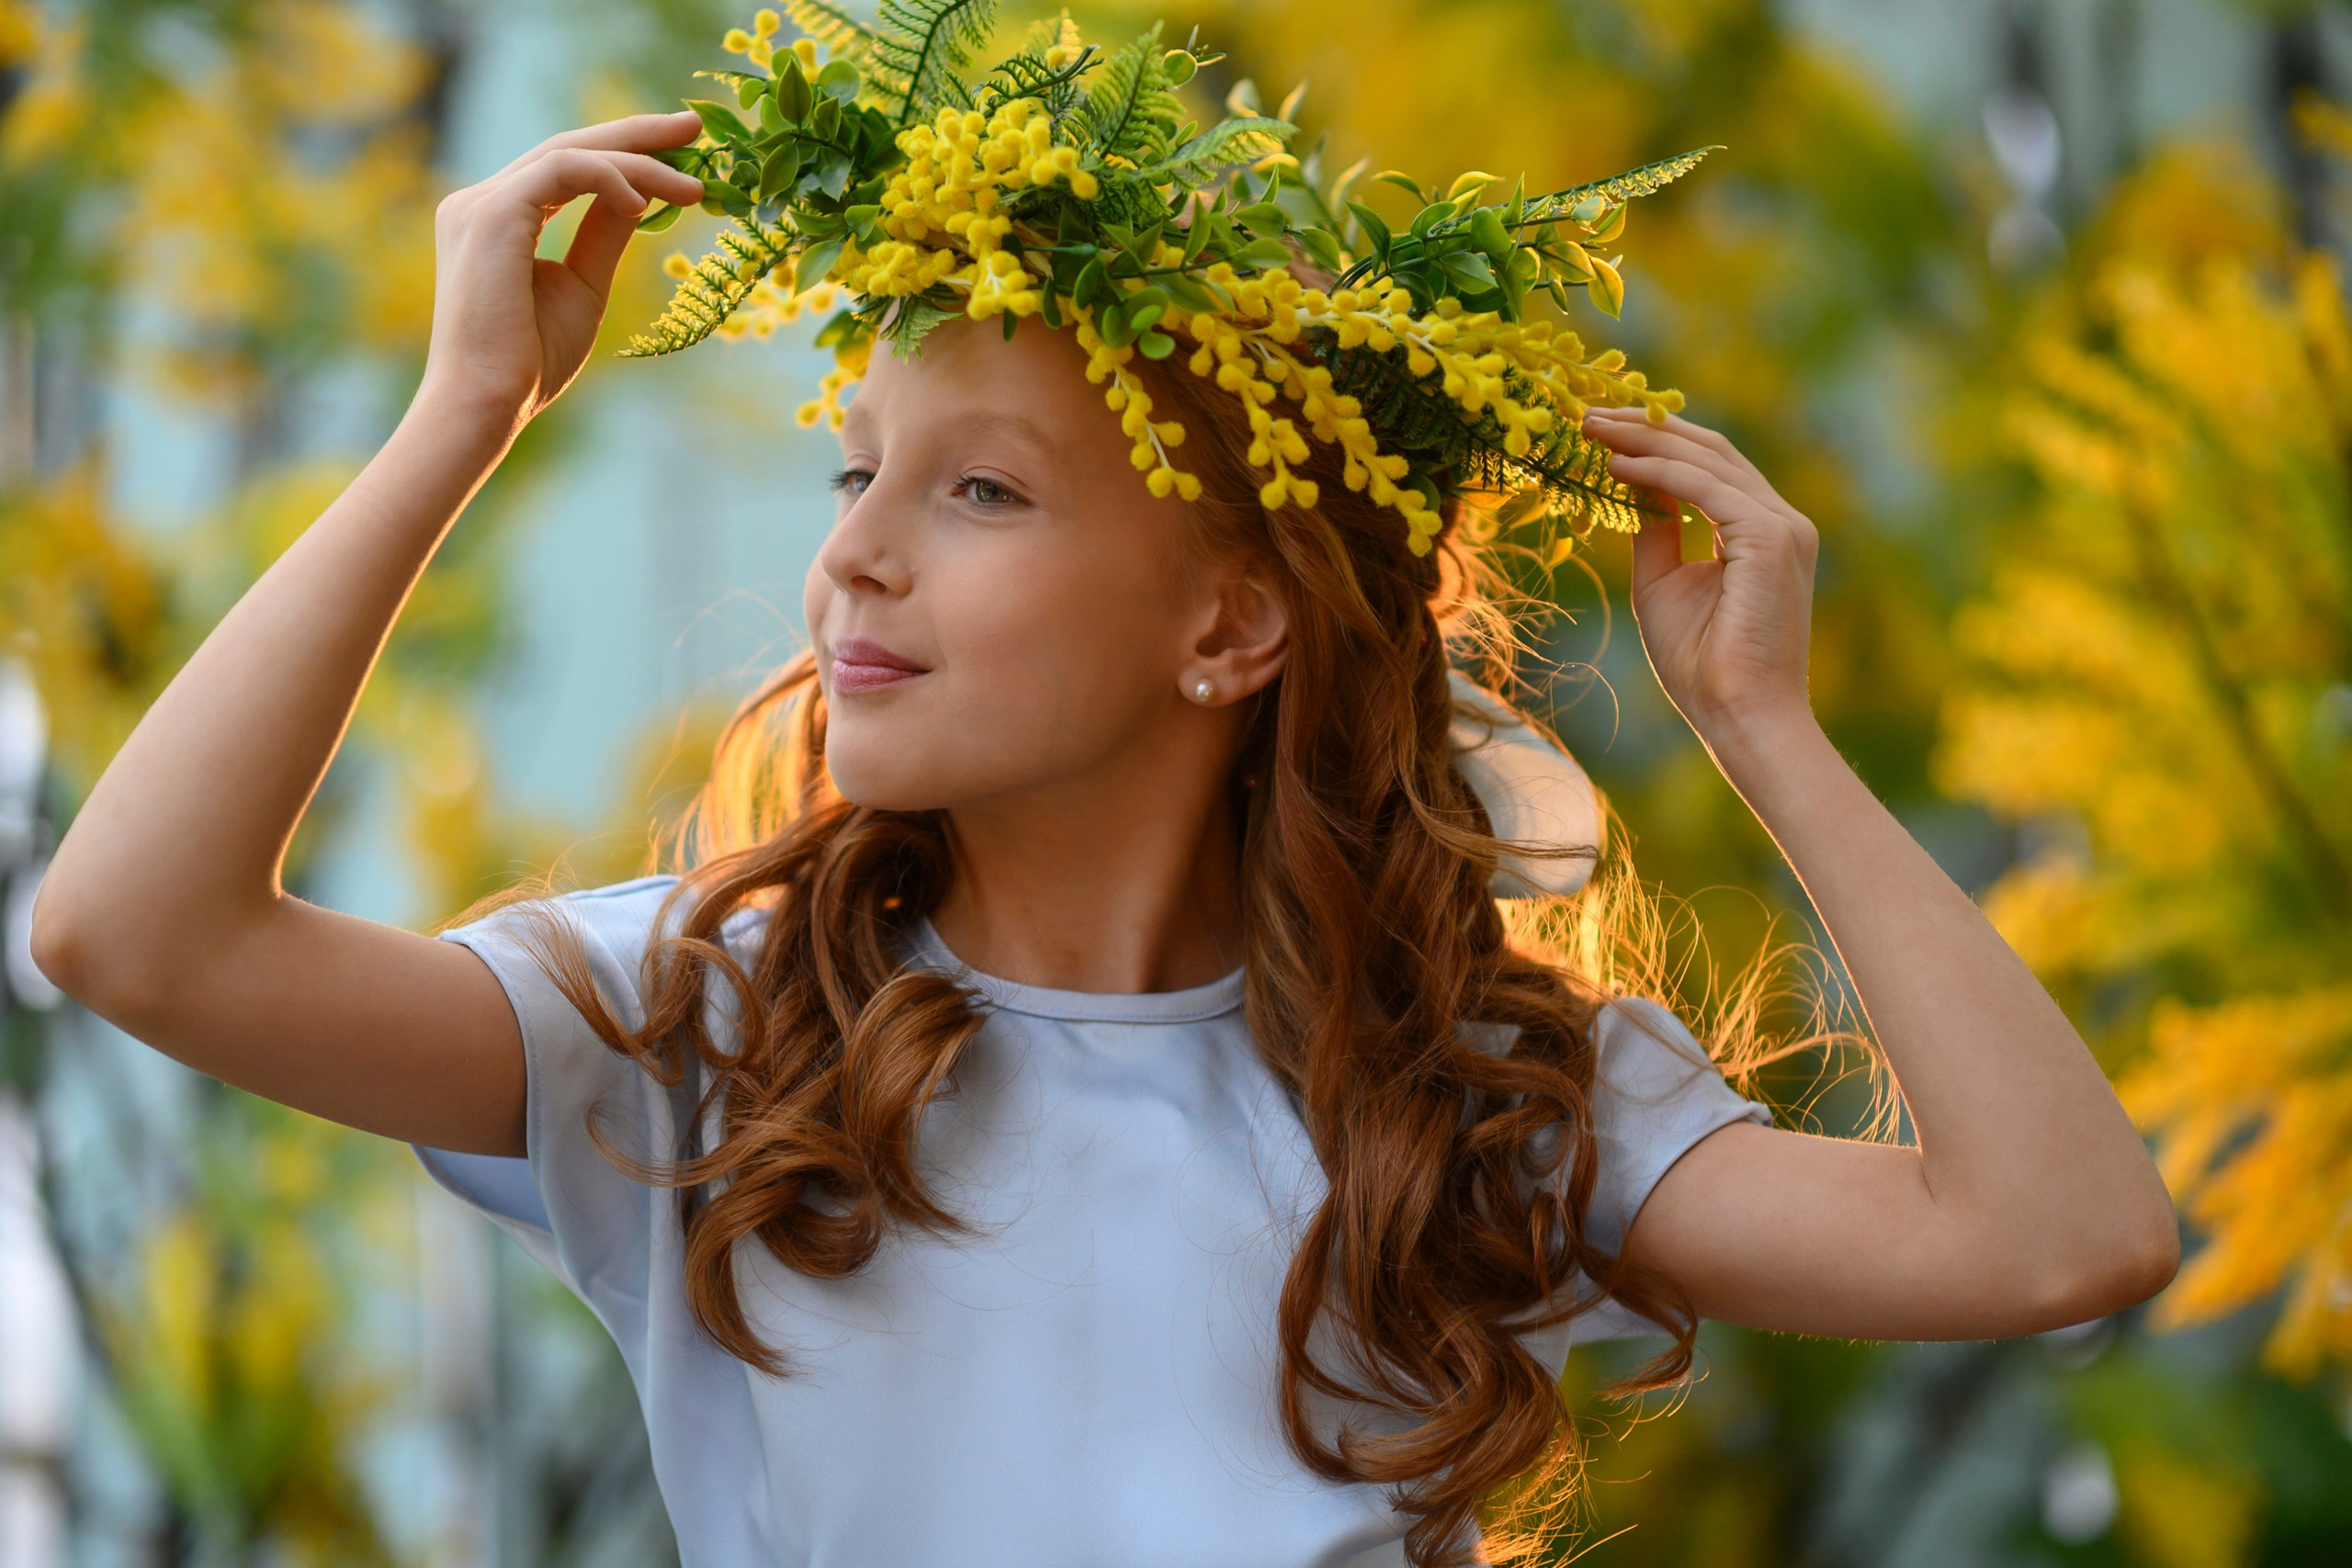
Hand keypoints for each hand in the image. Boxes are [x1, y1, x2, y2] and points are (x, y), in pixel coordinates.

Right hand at [417, 112, 704, 429]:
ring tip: (691, 185)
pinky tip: (644, 203)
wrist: (489, 401)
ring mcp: (481, 204)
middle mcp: (482, 202)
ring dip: (637, 161)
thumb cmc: (531, 361)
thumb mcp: (583, 286)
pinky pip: (562, 170)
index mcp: (498, 220)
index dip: (623, 152)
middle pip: (568, 148)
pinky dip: (610, 177)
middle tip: (693, 126)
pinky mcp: (491, 214)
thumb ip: (604, 235)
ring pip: (570, 154)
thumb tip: (639, 198)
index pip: (566, 168)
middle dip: (636, 134)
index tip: (681, 153)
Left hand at [1581, 408, 1819, 749]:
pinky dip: (1658, 470)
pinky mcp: (1772, 538)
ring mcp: (1784, 526)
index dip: (1656, 442)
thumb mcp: (1664, 584)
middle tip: (1588, 414)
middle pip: (1710, 451)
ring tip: (1590, 428)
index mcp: (1763, 531)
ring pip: (1707, 460)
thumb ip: (1656, 531)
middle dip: (1646, 428)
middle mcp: (1782, 521)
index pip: (1710, 467)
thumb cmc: (1703, 665)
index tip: (1600, 432)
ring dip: (1644, 439)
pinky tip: (1615, 465)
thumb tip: (1631, 487)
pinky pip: (1706, 488)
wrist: (1739, 714)